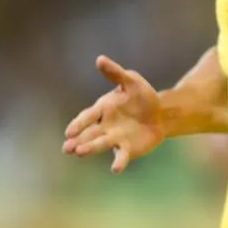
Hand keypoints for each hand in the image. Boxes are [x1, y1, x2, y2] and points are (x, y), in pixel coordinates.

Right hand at [62, 55, 164, 172]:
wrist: (160, 112)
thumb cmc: (142, 96)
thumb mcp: (131, 81)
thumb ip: (116, 73)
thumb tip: (100, 59)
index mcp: (102, 109)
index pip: (87, 116)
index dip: (78, 124)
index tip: (69, 131)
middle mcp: (104, 126)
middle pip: (89, 134)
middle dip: (78, 140)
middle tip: (67, 148)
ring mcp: (115, 138)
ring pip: (100, 144)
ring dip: (90, 149)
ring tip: (80, 153)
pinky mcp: (127, 149)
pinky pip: (121, 156)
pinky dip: (118, 162)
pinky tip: (115, 169)